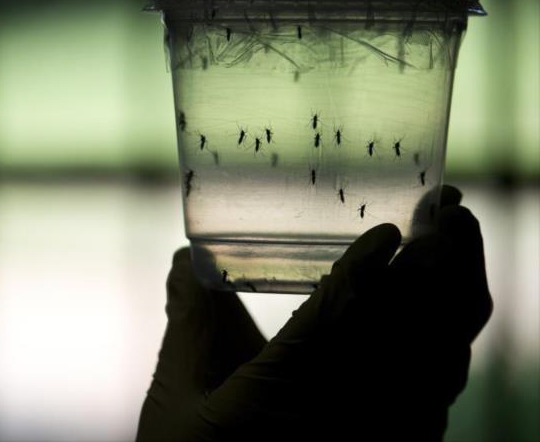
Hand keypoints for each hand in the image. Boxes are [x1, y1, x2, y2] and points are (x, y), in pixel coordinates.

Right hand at [137, 185, 491, 440]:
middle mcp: (343, 415)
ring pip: (439, 359)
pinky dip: (448, 346)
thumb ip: (189, 324)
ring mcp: (375, 438)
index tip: (388, 229)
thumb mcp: (179, 399)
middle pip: (414, 326)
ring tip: (452, 247)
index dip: (368, 266)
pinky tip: (439, 323)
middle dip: (440, 261)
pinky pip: (437, 395)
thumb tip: (181, 261)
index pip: (340, 315)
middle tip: (446, 213)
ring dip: (452, 296)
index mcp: (283, 392)